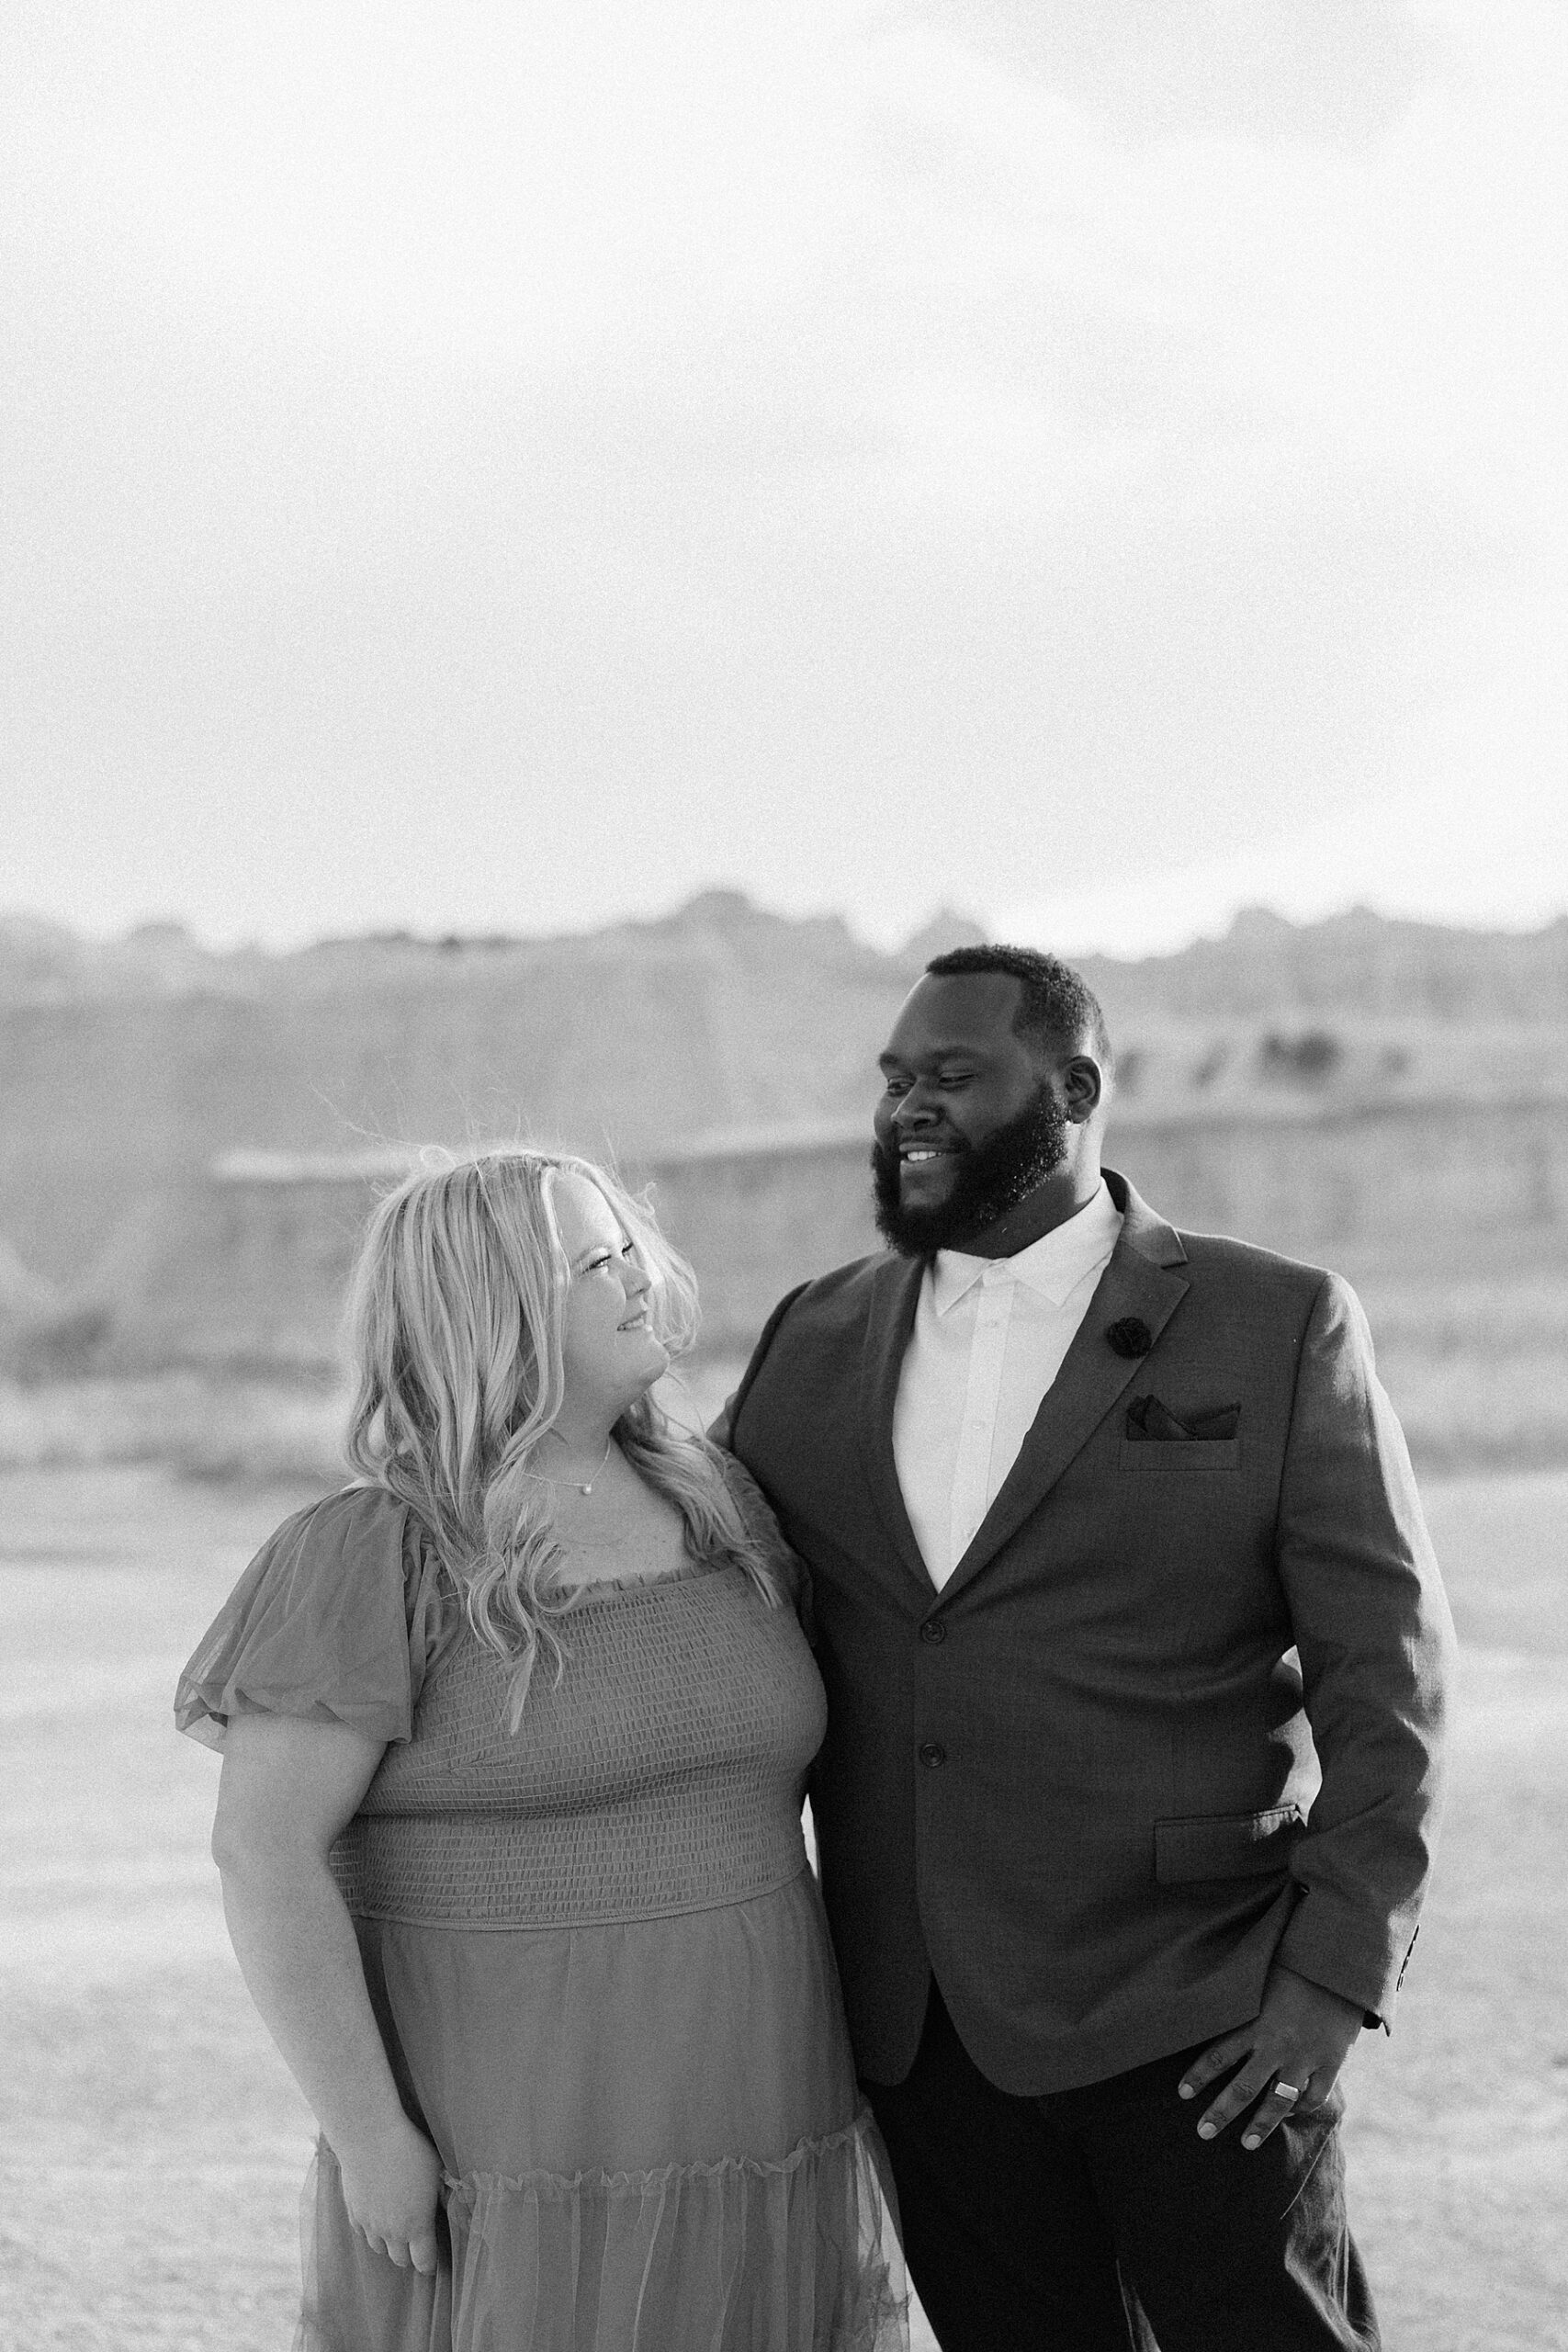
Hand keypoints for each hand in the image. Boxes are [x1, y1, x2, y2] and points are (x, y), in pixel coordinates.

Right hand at [334, 2113, 444, 2273]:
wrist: (370, 2138)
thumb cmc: (410, 2150)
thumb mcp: (437, 2170)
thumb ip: (443, 2192)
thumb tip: (452, 2199)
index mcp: (417, 2225)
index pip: (423, 2262)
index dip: (430, 2264)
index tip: (433, 2260)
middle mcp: (392, 2232)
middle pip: (400, 2260)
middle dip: (409, 2256)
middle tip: (416, 2242)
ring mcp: (369, 2224)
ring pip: (379, 2248)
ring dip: (389, 2243)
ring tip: (396, 2227)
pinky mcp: (353, 2212)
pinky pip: (362, 2232)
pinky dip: (370, 2229)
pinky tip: (376, 2214)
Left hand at [1178, 1961, 1363, 2150]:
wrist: (1338, 1965)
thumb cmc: (1291, 1968)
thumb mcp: (1258, 1982)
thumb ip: (1238, 2005)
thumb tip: (1205, 2012)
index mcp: (1254, 2023)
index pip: (1217, 2055)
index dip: (1198, 2076)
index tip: (1182, 2093)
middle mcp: (1276, 2045)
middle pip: (1243, 2088)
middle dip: (1221, 2113)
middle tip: (1202, 2132)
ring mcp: (1305, 2057)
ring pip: (1278, 2101)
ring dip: (1260, 2125)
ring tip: (1246, 2144)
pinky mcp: (1330, 2063)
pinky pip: (1313, 2097)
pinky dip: (1299, 2109)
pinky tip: (1287, 2115)